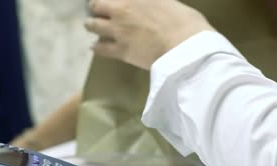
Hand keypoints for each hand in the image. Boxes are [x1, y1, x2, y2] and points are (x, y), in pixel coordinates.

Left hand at [85, 0, 213, 69]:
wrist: (183, 48)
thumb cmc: (185, 23)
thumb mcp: (169, 3)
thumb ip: (154, 2)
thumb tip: (151, 6)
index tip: (110, 1)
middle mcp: (121, 11)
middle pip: (97, 5)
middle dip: (96, 7)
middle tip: (97, 9)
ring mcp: (118, 31)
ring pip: (93, 26)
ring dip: (92, 25)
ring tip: (91, 25)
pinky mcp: (119, 51)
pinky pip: (100, 48)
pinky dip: (97, 46)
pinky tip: (94, 46)